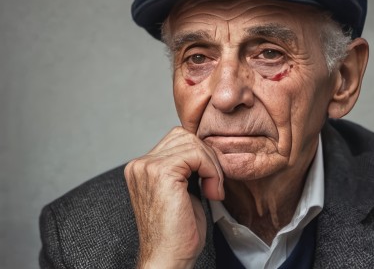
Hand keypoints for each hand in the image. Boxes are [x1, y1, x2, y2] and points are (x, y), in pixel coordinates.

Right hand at [124, 127, 223, 268]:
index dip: (202, 156)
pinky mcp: (161, 173)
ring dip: (211, 165)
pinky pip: (196, 154)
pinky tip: (212, 192)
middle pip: (185, 136)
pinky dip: (211, 171)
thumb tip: (208, 151)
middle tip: (214, 185)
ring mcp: (147, 167)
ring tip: (213, 190)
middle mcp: (140, 164)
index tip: (211, 182)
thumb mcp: (183, 191)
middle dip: (207, 157)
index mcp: (142, 168)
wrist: (168, 258)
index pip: (178, 140)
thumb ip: (188, 168)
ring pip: (192, 142)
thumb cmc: (178, 232)